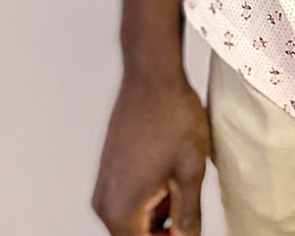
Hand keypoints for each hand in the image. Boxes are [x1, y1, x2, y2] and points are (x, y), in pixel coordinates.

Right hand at [92, 71, 210, 234]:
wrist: (152, 75)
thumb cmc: (171, 116)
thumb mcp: (190, 172)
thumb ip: (188, 217)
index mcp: (121, 210)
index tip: (189, 232)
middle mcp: (105, 202)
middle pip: (137, 235)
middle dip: (165, 229)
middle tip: (189, 212)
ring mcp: (104, 185)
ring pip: (134, 218)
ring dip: (160, 214)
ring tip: (183, 187)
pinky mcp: (109, 169)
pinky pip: (129, 199)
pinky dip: (151, 197)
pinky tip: (171, 176)